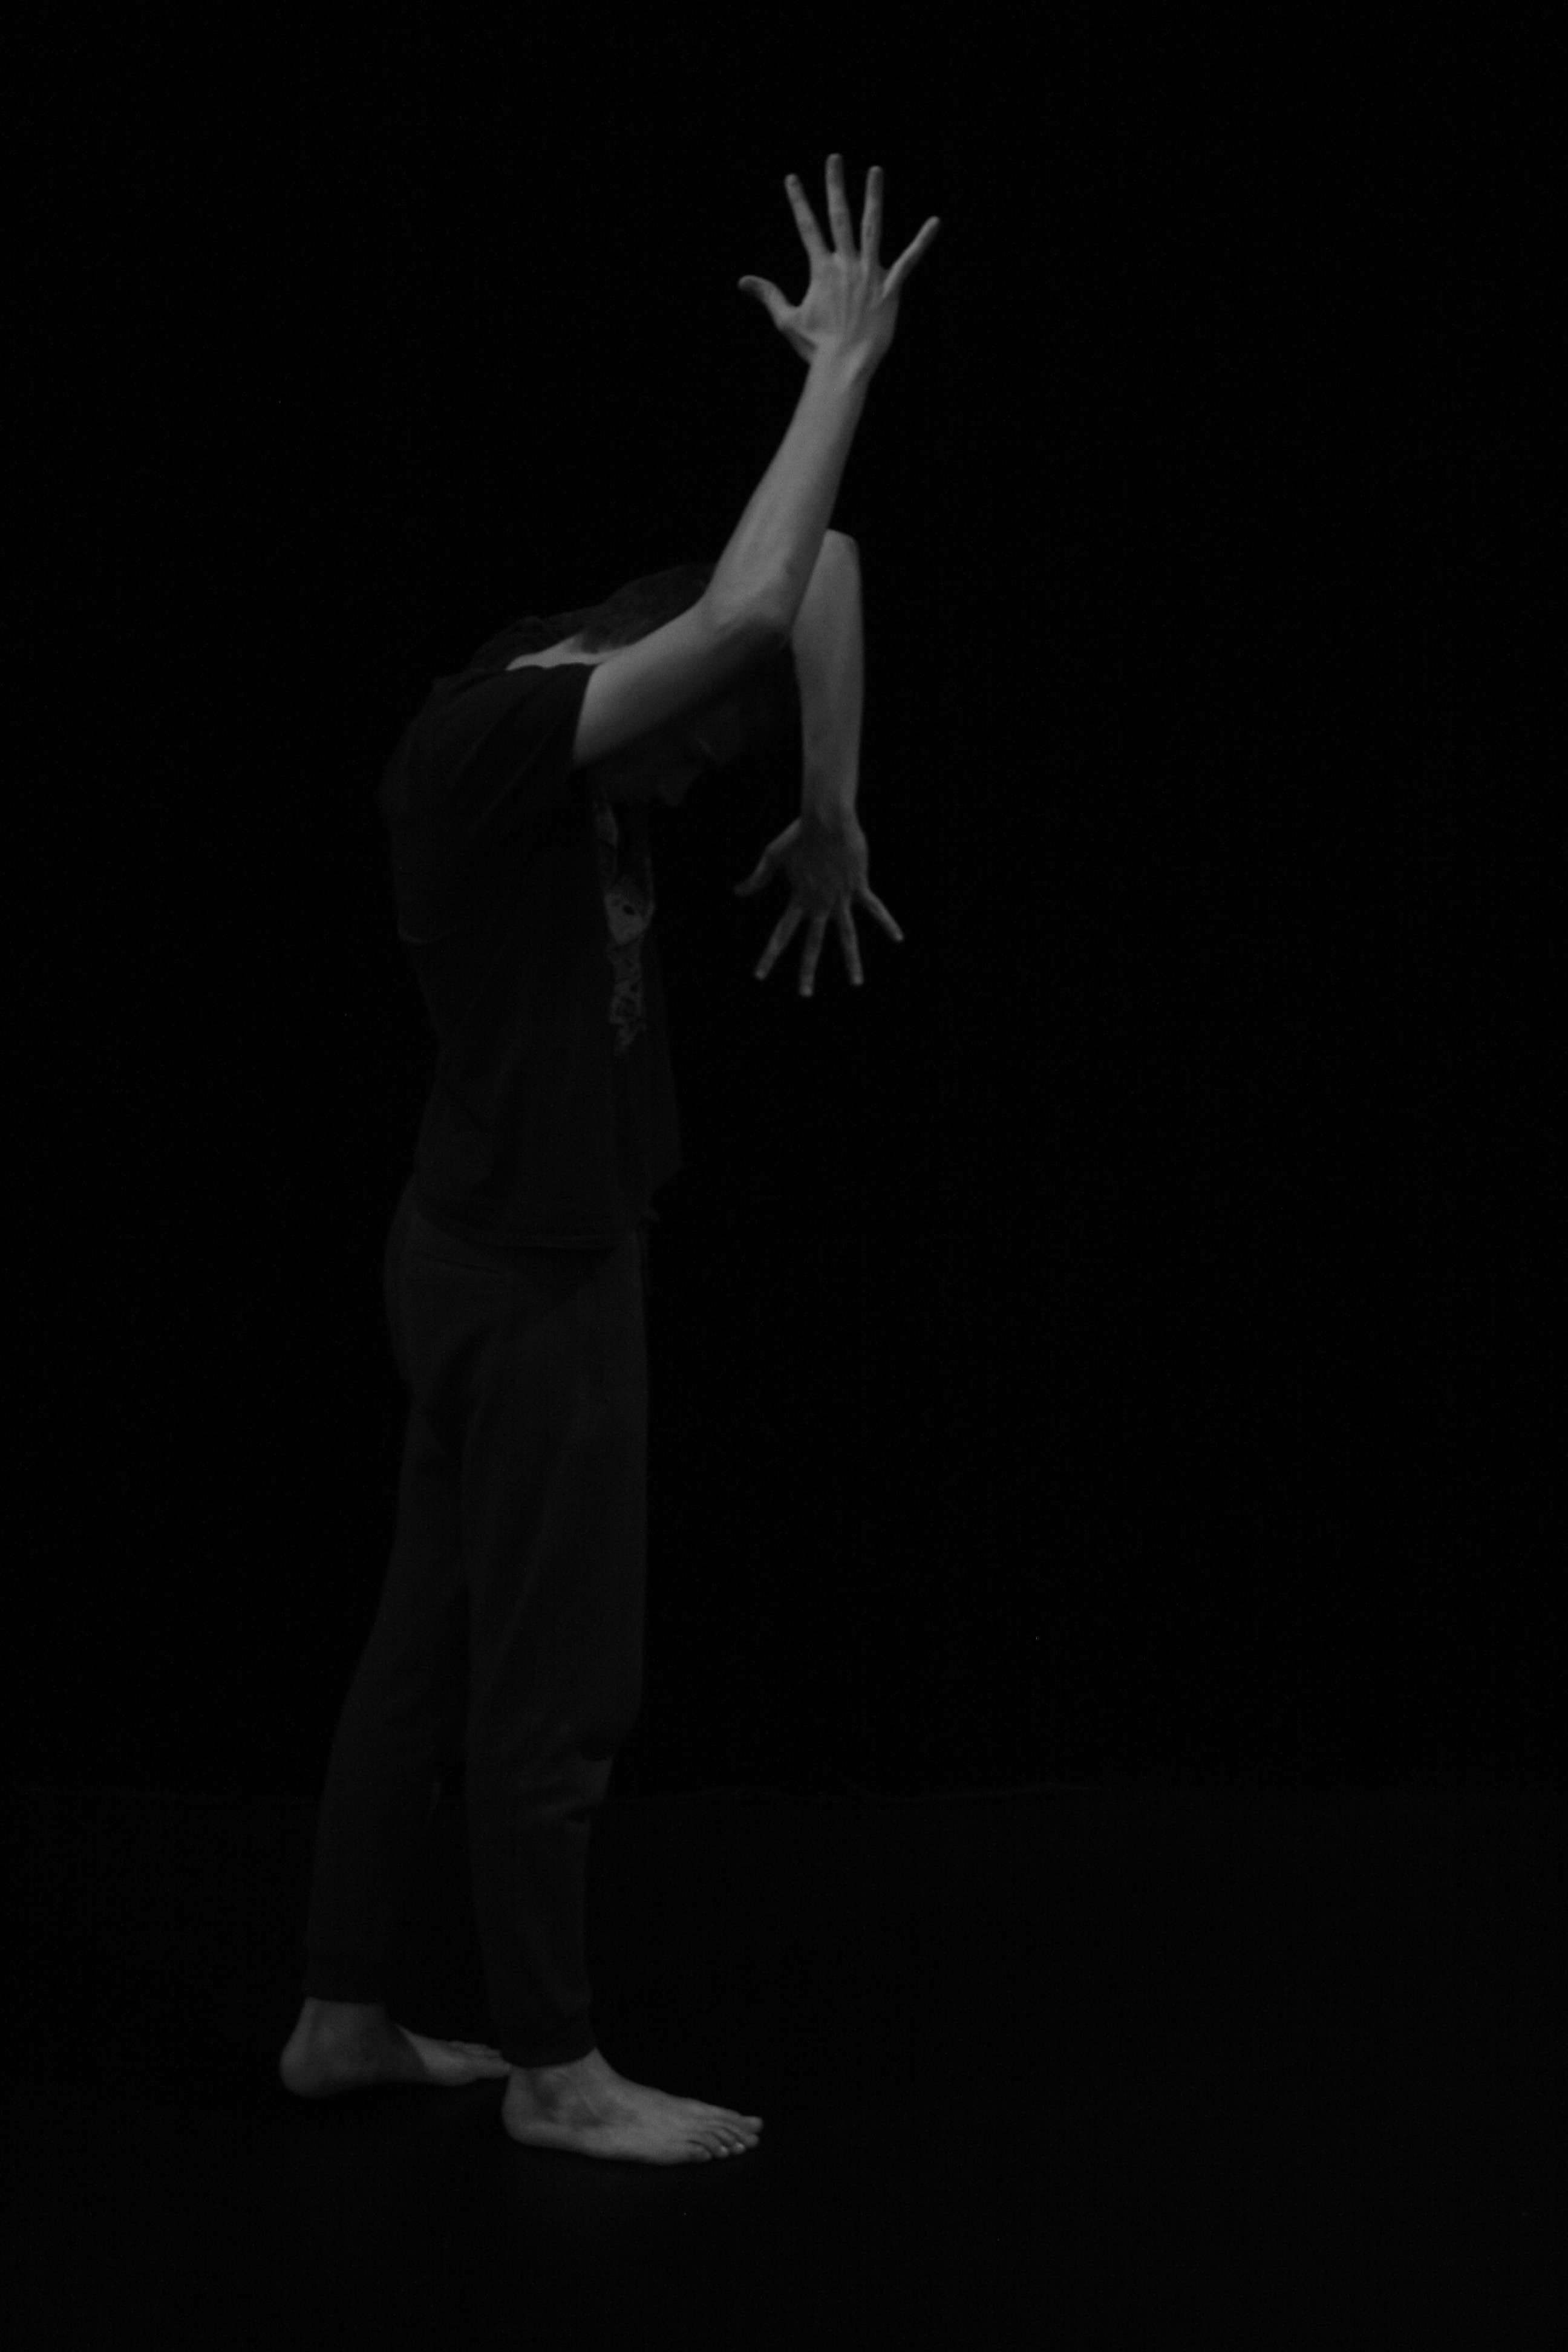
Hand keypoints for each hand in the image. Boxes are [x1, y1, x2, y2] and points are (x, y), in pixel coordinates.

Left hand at [733, 812, 904, 995]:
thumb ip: (757, 877)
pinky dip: (886, 923)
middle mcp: (819, 904)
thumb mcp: (773, 855)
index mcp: (798, 899)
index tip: (759, 975)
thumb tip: (737, 891)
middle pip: (812, 944)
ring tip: (856, 984)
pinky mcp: (858, 887)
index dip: (769, 956)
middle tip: (804, 995)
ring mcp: (841, 898)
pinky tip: (898, 938)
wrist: (827, 820)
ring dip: (851, 962)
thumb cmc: (799, 834)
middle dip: (807, 971)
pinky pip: (875, 908)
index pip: (781, 934)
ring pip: (847, 937)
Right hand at [738, 156, 939, 374]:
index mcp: (821, 270)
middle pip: (839, 217)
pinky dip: (922, 241)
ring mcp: (870, 275)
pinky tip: (935, 222)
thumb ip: (768, 294)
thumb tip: (742, 281)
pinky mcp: (890, 289)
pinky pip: (909, 261)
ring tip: (875, 170)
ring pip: (872, 228)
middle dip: (835, 185)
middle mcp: (846, 266)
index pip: (807, 227)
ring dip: (874, 198)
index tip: (791, 178)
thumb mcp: (787, 320)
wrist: (844, 367)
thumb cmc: (816, 347)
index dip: (798, 201)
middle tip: (834, 157)